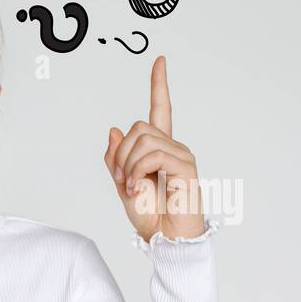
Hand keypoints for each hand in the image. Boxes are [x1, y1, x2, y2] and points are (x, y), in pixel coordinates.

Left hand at [104, 55, 205, 242]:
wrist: (164, 240)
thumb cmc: (148, 217)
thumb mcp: (122, 184)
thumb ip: (116, 158)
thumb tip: (114, 129)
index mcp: (158, 148)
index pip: (160, 109)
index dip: (159, 84)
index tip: (159, 60)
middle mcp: (173, 147)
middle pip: (138, 126)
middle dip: (122, 154)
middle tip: (123, 180)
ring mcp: (181, 155)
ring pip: (142, 139)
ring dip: (129, 165)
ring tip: (132, 186)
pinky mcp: (186, 167)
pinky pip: (152, 155)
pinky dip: (138, 170)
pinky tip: (139, 186)